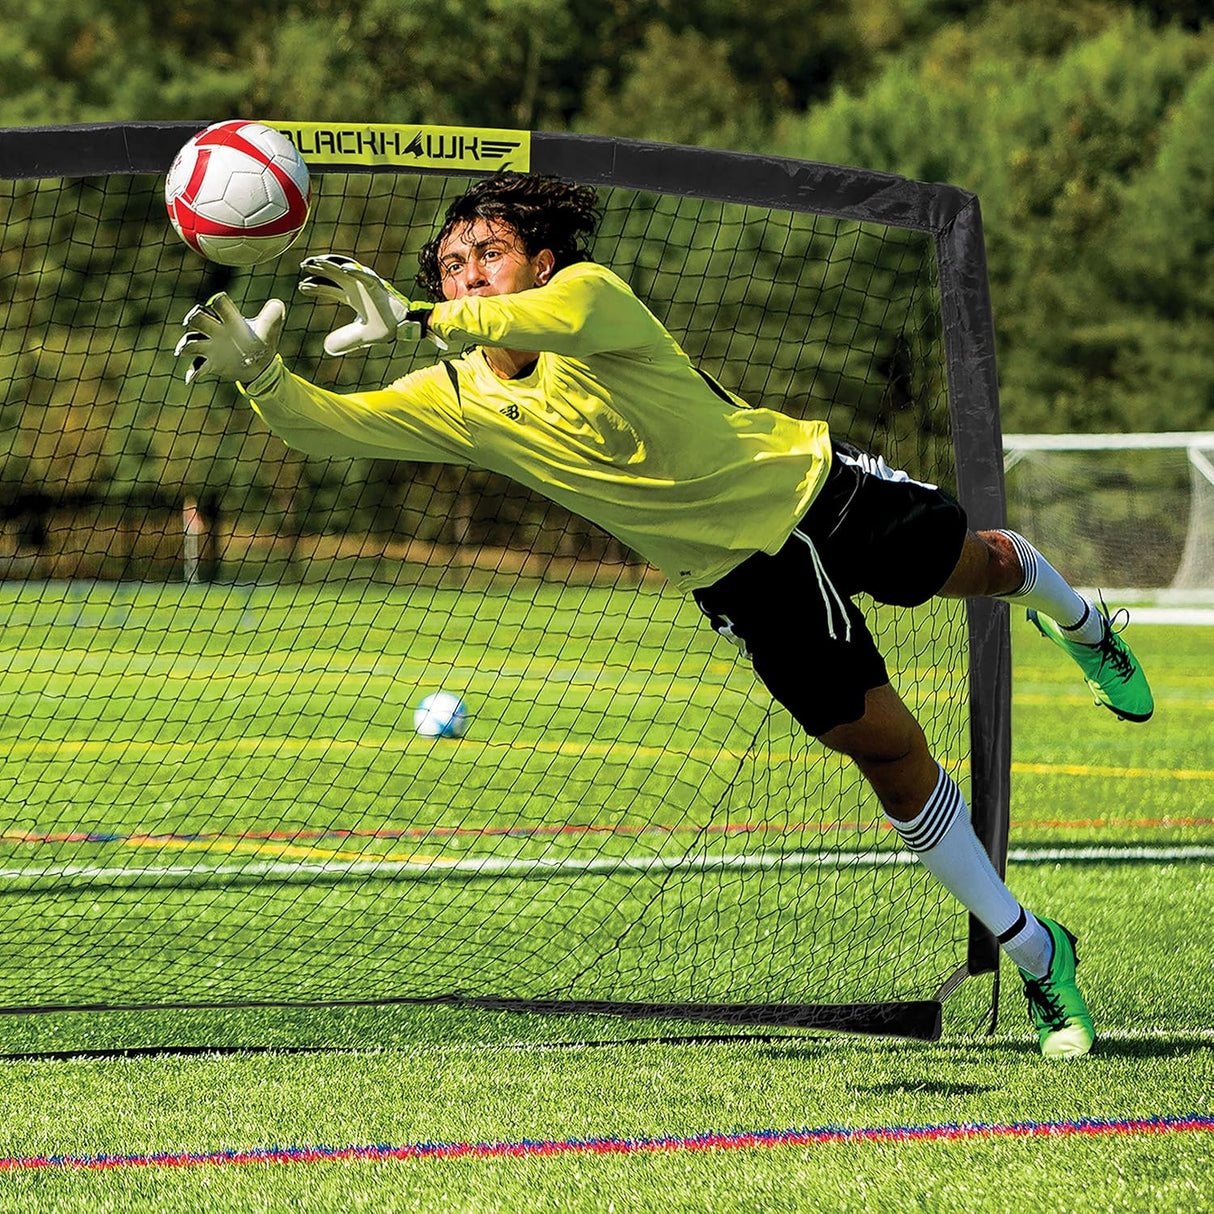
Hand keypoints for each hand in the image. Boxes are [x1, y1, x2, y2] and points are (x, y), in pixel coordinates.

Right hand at [175, 293, 285, 384]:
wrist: (260, 363)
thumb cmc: (261, 340)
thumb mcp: (270, 328)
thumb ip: (273, 314)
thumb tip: (278, 304)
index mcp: (229, 318)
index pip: (218, 304)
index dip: (217, 302)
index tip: (218, 303)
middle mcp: (216, 330)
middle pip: (198, 318)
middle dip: (194, 317)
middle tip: (193, 319)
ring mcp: (211, 347)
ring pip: (190, 341)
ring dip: (185, 344)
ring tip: (182, 349)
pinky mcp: (210, 363)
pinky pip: (197, 367)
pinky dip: (192, 372)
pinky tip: (190, 379)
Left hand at [297, 254, 440, 355]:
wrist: (406, 328)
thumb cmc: (386, 328)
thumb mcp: (360, 337)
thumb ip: (344, 340)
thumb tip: (326, 348)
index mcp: (354, 296)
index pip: (330, 287)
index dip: (316, 286)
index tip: (301, 287)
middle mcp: (358, 287)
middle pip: (334, 273)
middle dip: (318, 269)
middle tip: (302, 266)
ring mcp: (368, 284)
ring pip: (346, 269)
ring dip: (331, 264)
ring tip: (315, 261)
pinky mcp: (378, 284)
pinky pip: (365, 275)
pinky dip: (354, 271)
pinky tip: (341, 269)